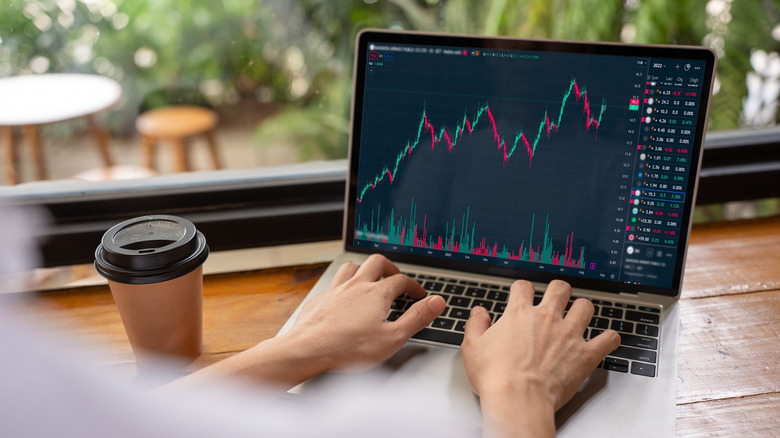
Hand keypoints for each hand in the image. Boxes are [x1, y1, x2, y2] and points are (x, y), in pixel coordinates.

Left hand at [283, 254, 445, 372]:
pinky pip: (334, 282)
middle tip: (396, 277)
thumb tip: (437, 302)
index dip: (414, 286)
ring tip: (369, 278)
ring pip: (352, 266)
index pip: (401, 280)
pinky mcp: (321, 298)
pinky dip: (343, 284)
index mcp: (376, 293)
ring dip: (364, 269)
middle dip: (390, 267)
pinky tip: (342, 295)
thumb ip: (416, 318)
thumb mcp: (393, 337)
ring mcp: (336, 290)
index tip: (419, 294)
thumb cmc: (349, 347)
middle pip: (376, 262)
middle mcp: (356, 285)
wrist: (309, 349)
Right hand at [461, 279, 619, 437]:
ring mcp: (569, 335)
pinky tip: (606, 339)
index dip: (523, 289)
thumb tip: (479, 312)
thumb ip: (476, 325)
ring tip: (579, 315)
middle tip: (556, 298)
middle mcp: (547, 319)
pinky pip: (608, 339)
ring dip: (583, 309)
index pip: (524, 287)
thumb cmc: (495, 377)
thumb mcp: (472, 347)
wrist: (518, 400)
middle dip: (559, 291)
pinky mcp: (585, 355)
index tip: (522, 295)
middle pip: (560, 289)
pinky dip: (609, 338)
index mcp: (519, 314)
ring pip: (586, 307)